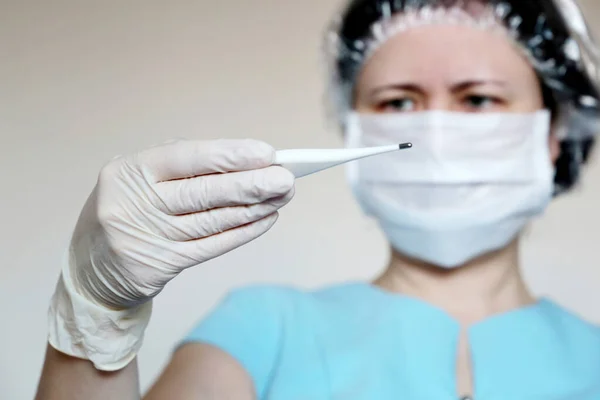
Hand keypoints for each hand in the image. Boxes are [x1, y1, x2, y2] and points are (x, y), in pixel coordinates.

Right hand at [68, 138, 294, 309]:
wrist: (90, 266)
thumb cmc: (129, 208)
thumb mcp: (139, 178)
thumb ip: (183, 168)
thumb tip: (246, 163)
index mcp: (129, 171)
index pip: (187, 158)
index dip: (229, 155)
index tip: (267, 153)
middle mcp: (135, 204)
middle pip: (204, 192)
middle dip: (251, 184)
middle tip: (287, 179)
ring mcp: (146, 238)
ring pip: (212, 221)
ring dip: (254, 209)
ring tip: (283, 196)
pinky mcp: (160, 266)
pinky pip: (211, 246)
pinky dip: (242, 233)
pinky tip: (265, 220)